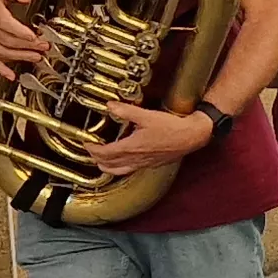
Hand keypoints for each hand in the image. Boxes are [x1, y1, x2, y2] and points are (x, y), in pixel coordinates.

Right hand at [0, 0, 45, 74]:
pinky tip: (11, 75)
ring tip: (36, 57)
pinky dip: (1, 69)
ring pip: (1, 51)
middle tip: (43, 46)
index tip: (33, 36)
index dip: (20, 31)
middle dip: (27, 45)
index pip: (5, 23)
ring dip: (20, 56)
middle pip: (7, 39)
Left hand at [84, 100, 213, 174]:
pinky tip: (122, 161)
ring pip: (117, 171)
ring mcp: (142, 164)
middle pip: (108, 165)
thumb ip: (126, 111)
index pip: (104, 153)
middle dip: (96, 158)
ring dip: (106, 166)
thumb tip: (110, 106)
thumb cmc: (172, 127)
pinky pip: (128, 171)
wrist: (191, 137)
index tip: (87, 143)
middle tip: (91, 149)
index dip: (92, 149)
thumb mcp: (147, 115)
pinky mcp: (149, 165)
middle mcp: (135, 159)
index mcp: (131, 148)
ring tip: (101, 158)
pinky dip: (119, 168)